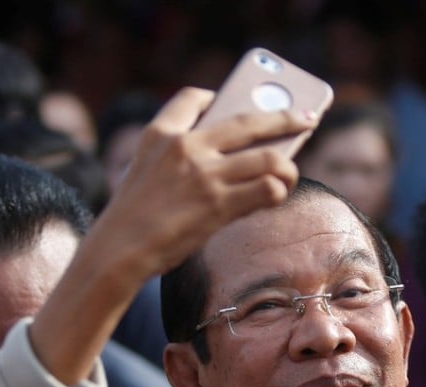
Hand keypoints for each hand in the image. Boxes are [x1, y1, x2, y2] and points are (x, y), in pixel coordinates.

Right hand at [29, 87, 314, 383]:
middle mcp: (185, 146)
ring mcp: (204, 174)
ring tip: (290, 174)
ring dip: (288, 166)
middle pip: (249, 120)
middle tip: (306, 119)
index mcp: (161, 134)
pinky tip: (278, 195)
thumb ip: (177, 158)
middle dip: (284, 118)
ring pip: (270, 157)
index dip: (216, 96)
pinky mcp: (218, 204)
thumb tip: (236, 157)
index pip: (193, 97)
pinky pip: (268, 189)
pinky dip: (279, 191)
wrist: (118, 251)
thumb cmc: (134, 219)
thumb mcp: (144, 173)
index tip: (232, 98)